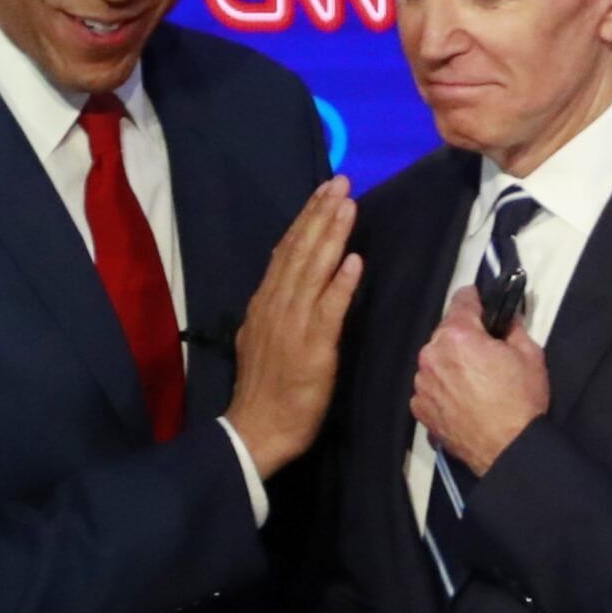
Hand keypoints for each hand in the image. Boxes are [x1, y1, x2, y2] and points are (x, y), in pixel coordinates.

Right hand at [226, 177, 361, 477]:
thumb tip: (286, 278)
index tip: (324, 192)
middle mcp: (277, 305)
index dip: (307, 219)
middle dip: (321, 214)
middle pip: (300, 250)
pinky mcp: (312, 347)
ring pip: (313, 270)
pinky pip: (329, 309)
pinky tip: (354, 261)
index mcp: (265, 301)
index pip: (286, 250)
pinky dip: (340, 284)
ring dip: (332, 236)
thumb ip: (274, 306)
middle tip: (340, 183)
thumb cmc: (265, 388)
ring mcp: (293, 324)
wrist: (257, 428)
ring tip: (349, 206)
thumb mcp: (259, 336)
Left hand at [412, 286, 547, 473]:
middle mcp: (432, 355)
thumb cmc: (521, 401)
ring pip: (436, 360)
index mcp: (457, 336)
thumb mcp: (530, 354)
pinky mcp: (420, 408)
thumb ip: (512, 328)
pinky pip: (430, 387)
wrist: (508, 450)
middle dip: (463, 337)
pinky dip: (443, 388)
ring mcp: (422, 383)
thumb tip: (504, 319)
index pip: (461, 301)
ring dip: (450, 363)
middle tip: (485, 352)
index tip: (480, 301)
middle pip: (446, 333)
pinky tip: (462, 400)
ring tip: (474, 382)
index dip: (474, 299)